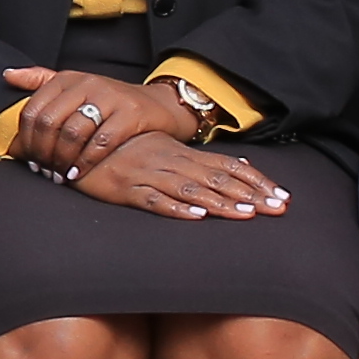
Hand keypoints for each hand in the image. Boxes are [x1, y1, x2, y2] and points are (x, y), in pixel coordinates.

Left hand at [0, 65, 194, 182]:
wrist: (159, 104)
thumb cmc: (110, 101)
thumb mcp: (76, 86)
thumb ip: (40, 80)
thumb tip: (7, 75)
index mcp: (67, 79)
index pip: (33, 109)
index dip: (26, 138)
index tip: (27, 158)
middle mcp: (86, 84)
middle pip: (49, 122)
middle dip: (41, 152)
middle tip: (42, 170)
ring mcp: (109, 97)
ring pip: (72, 133)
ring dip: (61, 160)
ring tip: (58, 175)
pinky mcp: (130, 114)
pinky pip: (100, 142)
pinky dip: (85, 162)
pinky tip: (77, 173)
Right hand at [63, 129, 287, 220]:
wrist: (76, 143)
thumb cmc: (123, 150)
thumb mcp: (165, 150)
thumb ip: (200, 160)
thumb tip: (243, 163)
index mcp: (181, 153)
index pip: (227, 166)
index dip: (256, 181)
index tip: (283, 197)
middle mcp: (169, 162)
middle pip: (216, 179)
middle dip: (249, 195)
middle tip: (278, 209)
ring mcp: (148, 175)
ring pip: (190, 189)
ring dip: (219, 203)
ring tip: (246, 215)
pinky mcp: (125, 189)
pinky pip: (153, 200)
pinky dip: (175, 208)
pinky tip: (195, 216)